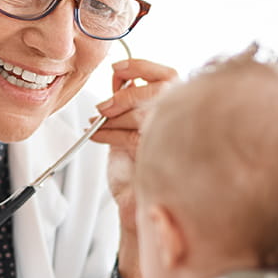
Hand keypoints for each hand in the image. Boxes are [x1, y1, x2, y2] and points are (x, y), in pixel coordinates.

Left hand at [91, 58, 177, 277]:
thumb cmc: (137, 173)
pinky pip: (131, 134)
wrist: (137, 210)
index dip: (142, 67)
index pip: (167, 75)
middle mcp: (181, 122)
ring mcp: (173, 139)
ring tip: (97, 122)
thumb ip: (127, 101)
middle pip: (161, 87)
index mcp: (176, 109)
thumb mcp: (127, 126)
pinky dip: (107, 133)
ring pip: (147, 109)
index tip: (118, 69)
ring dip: (115, 113)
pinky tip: (96, 136)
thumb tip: (119, 75)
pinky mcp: (159, 157)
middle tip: (103, 106)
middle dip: (126, 93)